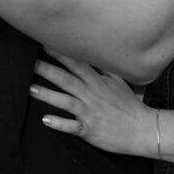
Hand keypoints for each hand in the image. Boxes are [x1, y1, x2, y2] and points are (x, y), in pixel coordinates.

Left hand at [29, 49, 154, 156]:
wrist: (142, 129)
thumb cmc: (129, 104)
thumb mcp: (119, 81)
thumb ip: (104, 67)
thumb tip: (93, 52)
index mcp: (98, 81)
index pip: (77, 63)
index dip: (61, 54)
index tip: (46, 44)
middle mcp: (92, 94)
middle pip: (67, 79)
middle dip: (49, 70)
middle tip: (32, 63)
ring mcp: (90, 112)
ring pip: (66, 101)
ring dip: (48, 95)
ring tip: (31, 88)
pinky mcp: (89, 130)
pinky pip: (72, 127)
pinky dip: (59, 123)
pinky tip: (45, 120)